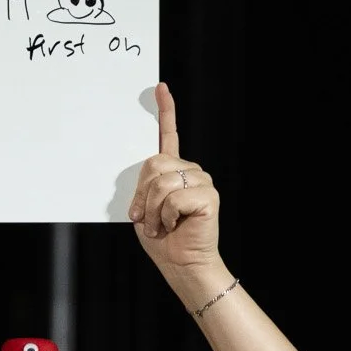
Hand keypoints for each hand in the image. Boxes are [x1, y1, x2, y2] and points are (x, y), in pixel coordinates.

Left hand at [126, 82, 222, 274]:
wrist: (180, 262)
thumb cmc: (161, 237)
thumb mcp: (142, 207)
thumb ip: (144, 185)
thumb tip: (146, 173)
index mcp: (174, 170)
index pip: (169, 133)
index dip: (165, 110)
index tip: (159, 88)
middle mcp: (191, 171)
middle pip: (153, 164)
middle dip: (141, 195)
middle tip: (145, 218)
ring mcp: (202, 182)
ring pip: (161, 182)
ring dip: (151, 210)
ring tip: (159, 225)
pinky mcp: (209, 196)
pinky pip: (174, 198)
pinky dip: (165, 216)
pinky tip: (175, 224)